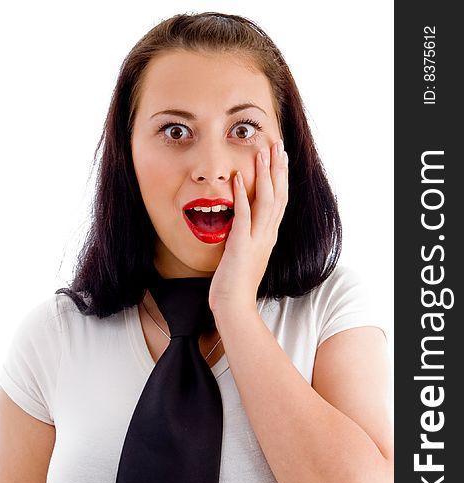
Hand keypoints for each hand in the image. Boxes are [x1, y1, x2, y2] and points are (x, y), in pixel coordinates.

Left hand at [209, 138, 288, 313]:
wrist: (234, 305)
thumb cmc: (236, 283)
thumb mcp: (246, 253)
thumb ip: (247, 236)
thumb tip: (242, 221)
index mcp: (268, 236)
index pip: (279, 200)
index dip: (281, 177)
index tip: (280, 157)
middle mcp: (267, 235)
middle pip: (278, 195)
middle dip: (278, 168)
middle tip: (277, 144)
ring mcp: (256, 240)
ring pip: (266, 202)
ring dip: (264, 175)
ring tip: (261, 152)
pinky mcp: (241, 246)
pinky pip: (244, 216)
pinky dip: (241, 196)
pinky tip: (236, 178)